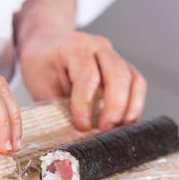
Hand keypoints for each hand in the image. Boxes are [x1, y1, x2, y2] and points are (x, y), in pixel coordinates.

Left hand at [19, 31, 146, 130]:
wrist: (49, 45)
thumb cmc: (43, 65)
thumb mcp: (40, 85)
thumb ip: (58, 107)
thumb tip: (74, 134)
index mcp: (75, 47)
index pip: (87, 76)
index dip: (86, 104)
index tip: (83, 126)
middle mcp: (99, 47)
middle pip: (117, 75)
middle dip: (114, 107)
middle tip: (105, 130)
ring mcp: (115, 56)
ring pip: (134, 80)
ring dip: (129, 109)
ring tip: (117, 129)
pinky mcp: (124, 68)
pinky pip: (137, 86)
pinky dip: (134, 106)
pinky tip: (124, 122)